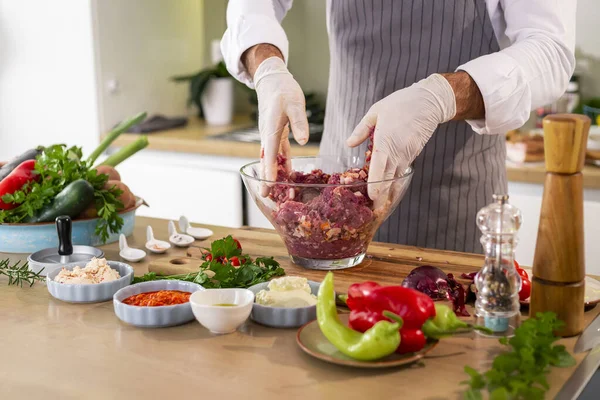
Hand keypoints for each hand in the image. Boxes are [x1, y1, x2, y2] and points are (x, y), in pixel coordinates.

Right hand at [253, 57, 308, 193]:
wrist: (272, 80)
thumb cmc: (283, 90)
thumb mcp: (295, 103)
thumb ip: (299, 122)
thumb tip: (303, 141)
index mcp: (271, 129)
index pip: (269, 154)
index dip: (270, 171)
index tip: (270, 185)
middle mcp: (267, 135)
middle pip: (267, 161)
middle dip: (268, 179)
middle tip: (269, 197)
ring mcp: (270, 136)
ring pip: (271, 159)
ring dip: (274, 175)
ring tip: (278, 192)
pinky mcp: (276, 134)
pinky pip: (278, 153)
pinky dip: (281, 165)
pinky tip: (288, 175)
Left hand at [347, 74, 456, 201]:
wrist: (428, 103)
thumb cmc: (400, 104)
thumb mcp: (376, 111)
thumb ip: (362, 130)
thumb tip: (348, 143)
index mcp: (386, 140)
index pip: (380, 165)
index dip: (376, 182)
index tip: (371, 195)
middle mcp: (397, 152)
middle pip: (388, 179)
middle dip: (381, 196)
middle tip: (373, 212)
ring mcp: (406, 155)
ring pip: (396, 179)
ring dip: (389, 194)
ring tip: (380, 208)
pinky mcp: (412, 156)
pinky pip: (401, 173)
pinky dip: (395, 184)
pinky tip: (389, 193)